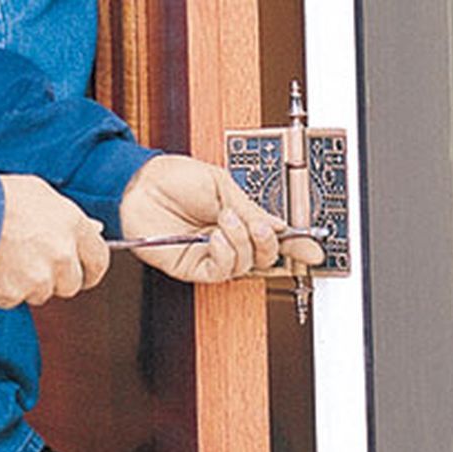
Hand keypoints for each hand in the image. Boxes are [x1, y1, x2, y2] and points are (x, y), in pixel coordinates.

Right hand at [0, 175, 108, 307]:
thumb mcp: (41, 194)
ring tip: (6, 258)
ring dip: (27, 284)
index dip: (90, 269)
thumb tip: (95, 229)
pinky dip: (3, 290)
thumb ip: (69, 217)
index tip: (83, 273)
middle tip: (33, 263)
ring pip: (42, 294)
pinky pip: (13, 300)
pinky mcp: (13, 294)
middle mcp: (61, 254)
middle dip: (56, 278)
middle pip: (71, 284)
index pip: (99, 260)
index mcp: (73, 226)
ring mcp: (39, 277)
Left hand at [119, 155, 323, 282]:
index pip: (272, 237)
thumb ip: (250, 208)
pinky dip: (225, 255)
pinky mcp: (191, 266)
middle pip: (263, 258)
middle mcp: (226, 238)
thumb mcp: (221, 185)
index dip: (295, 245)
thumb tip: (279, 225)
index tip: (313, 249)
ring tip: (225, 222)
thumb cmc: (173, 177)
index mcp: (237, 217)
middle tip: (260, 227)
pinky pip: (220, 272)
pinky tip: (215, 238)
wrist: (139, 183)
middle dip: (268, 244)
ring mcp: (209, 254)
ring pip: (244, 267)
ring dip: (241, 243)